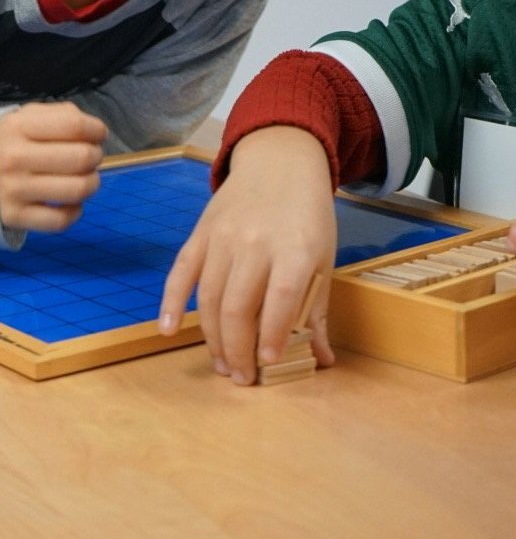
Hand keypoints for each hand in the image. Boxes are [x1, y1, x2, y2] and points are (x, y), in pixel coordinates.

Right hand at [0, 102, 106, 232]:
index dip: (98, 130)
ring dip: (91, 183)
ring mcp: (13, 189)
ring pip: (78, 190)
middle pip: (82, 158)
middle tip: (90, 158)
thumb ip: (64, 115)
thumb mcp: (30, 117)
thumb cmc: (15, 141)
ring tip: (84, 178)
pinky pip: (61, 221)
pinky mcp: (14, 216)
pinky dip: (75, 212)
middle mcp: (13, 158)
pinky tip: (69, 202)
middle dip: (96, 157)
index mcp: (19, 127)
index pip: (75, 126)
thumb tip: (96, 132)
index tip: (97, 135)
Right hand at [159, 126, 336, 385]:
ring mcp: (224, 237)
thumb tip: (322, 359)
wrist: (280, 161)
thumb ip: (318, 308)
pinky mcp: (201, 233)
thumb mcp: (323, 256)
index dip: (273, 334)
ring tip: (222, 364)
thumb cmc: (307, 214)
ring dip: (212, 337)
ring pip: (210, 297)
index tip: (269, 363)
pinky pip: (181, 272)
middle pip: (238, 305)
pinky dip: (171, 303)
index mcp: (295, 248)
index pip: (282, 298)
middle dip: (238, 349)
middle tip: (241, 377)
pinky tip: (169, 330)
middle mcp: (256, 242)